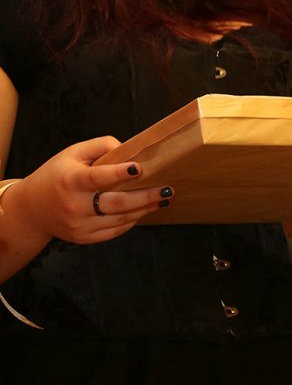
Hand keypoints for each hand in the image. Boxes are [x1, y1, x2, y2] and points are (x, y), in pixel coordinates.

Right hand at [4, 137, 170, 245]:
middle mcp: (75, 205)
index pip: (98, 177)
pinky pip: (115, 230)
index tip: (141, 168)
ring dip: (145, 208)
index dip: (120, 173)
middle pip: (118, 203)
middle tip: (168, 189)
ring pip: (121, 219)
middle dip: (147, 196)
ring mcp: (79, 225)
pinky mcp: (84, 238)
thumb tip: (129, 150)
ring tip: (163, 198)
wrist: (31, 209)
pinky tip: (144, 209)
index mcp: (71, 181)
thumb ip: (101, 146)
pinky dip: (132, 220)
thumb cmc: (57, 176)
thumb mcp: (72, 154)